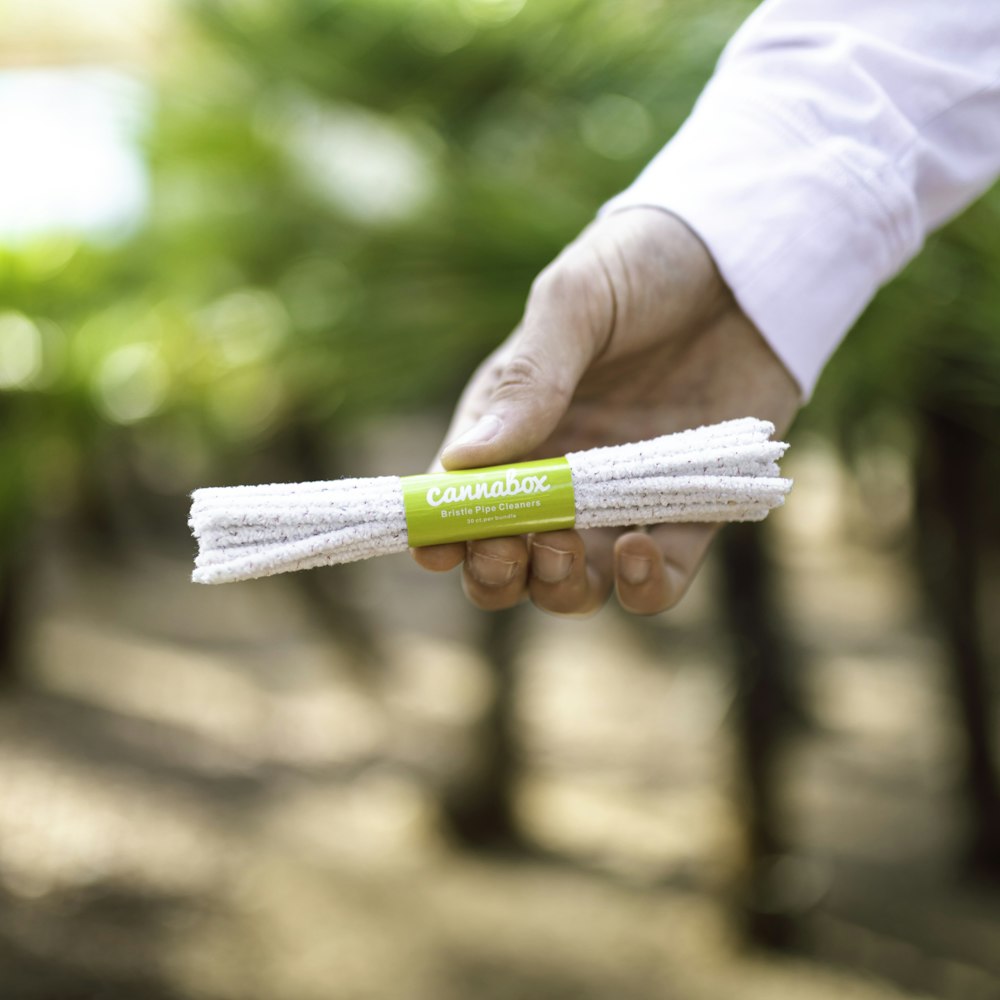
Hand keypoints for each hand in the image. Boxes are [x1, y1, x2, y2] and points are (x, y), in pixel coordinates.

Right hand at [411, 208, 799, 614]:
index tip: (436, 546)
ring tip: (564, 547)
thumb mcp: (576, 302)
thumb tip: (460, 462)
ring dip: (557, 588)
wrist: (749, 261)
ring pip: (574, 585)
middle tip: (506, 548)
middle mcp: (561, 475)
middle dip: (494, 572)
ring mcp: (623, 501)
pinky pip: (659, 583)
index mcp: (515, 425)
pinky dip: (641, 588)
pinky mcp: (689, 514)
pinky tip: (637, 550)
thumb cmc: (646, 265)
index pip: (460, 499)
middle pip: (508, 559)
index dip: (441, 532)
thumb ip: (527, 379)